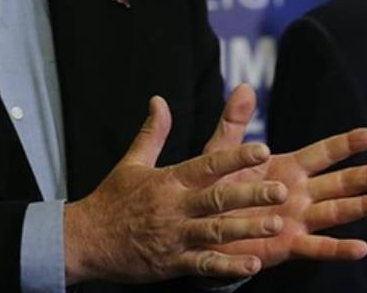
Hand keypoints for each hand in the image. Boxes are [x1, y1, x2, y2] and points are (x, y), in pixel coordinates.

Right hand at [63, 95, 287, 284]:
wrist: (84, 239)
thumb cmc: (111, 199)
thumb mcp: (131, 163)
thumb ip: (152, 132)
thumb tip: (159, 100)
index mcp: (168, 181)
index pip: (207, 165)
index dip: (235, 157)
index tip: (262, 149)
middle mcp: (174, 207)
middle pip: (217, 198)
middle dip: (251, 194)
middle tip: (282, 190)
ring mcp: (174, 236)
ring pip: (215, 232)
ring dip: (247, 229)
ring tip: (276, 225)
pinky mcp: (171, 263)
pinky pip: (204, 265)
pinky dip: (228, 266)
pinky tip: (252, 263)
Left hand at [203, 84, 366, 268]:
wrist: (203, 226)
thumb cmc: (215, 188)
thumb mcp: (221, 152)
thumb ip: (234, 122)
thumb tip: (244, 86)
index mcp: (288, 168)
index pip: (324, 152)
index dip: (348, 144)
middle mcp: (300, 193)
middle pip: (340, 182)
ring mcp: (298, 220)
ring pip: (336, 212)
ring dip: (362, 206)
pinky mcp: (288, 245)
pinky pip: (318, 248)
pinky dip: (339, 249)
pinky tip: (361, 247)